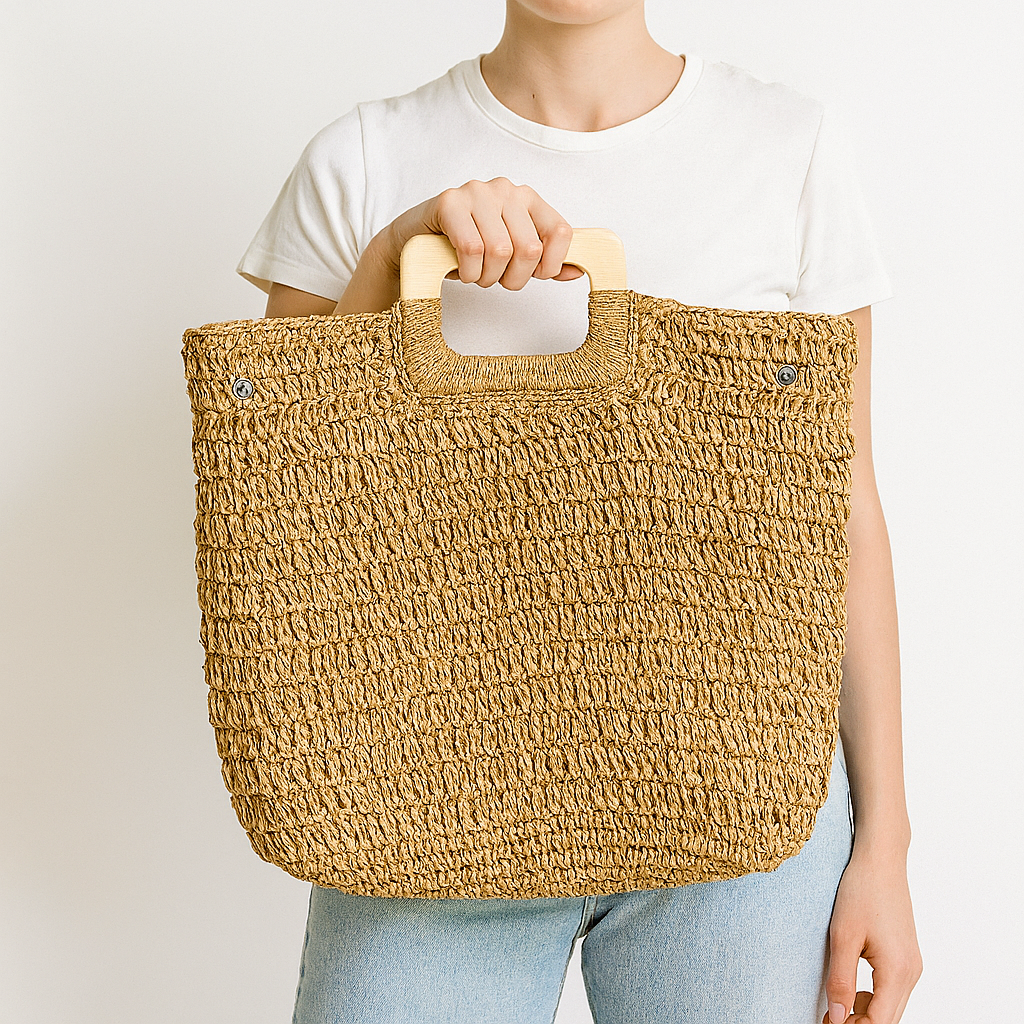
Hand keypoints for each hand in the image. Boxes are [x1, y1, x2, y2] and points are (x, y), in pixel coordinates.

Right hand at [394, 176, 583, 283]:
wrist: (417, 240)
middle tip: (496, 280)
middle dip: (514, 278)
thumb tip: (577, 271)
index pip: (561, 232)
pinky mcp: (449, 202)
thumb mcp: (511, 254)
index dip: (550, 265)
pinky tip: (462, 270)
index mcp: (528, 198)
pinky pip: (471, 249)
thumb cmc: (468, 247)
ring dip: (488, 278)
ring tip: (477, 274)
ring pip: (500, 251)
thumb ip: (543, 261)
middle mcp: (506, 189)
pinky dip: (469, 272)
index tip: (534, 276)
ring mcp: (477, 192)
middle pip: (529, 248)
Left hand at [821, 848, 923, 1023]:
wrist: (881, 860)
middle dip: (860, 1023)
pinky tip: (852, 986)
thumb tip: (838, 1018)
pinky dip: (873, 996)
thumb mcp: (843, 936)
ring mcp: (912, 965)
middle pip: (889, 1019)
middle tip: (829, 1018)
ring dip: (866, 1012)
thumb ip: (841, 981)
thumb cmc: (861, 891)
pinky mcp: (906, 956)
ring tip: (836, 1001)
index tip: (828, 1023)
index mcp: (898, 972)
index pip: (880, 1023)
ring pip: (891, 1006)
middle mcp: (911, 973)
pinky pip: (892, 989)